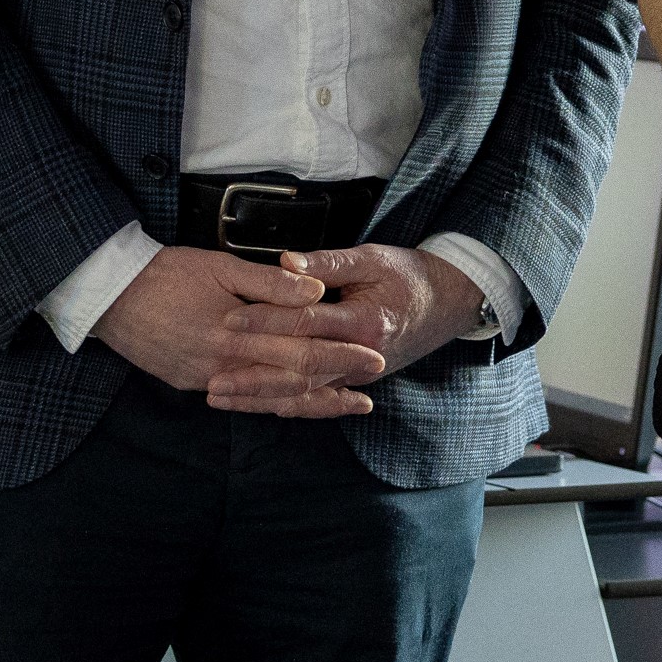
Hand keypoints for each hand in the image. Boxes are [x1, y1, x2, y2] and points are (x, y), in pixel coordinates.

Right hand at [91, 245, 384, 415]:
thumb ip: (269, 284)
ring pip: (269, 399)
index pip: (300, 349)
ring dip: (311, 403)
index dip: (340, 355)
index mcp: (236, 333)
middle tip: (373, 385)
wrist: (109, 297)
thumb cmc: (167, 273)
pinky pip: (243, 400)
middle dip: (336, 383)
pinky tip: (297, 404)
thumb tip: (315, 293)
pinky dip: (274, 404)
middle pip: (291, 380)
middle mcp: (224, 365)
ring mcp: (207, 379)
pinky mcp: (193, 382)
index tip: (373, 357)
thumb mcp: (220, 266)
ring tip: (347, 405)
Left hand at [206, 244, 486, 416]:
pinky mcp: (356, 380)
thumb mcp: (372, 257)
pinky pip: (316, 397)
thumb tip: (286, 262)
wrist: (449, 302)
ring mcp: (359, 374)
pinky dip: (284, 403)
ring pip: (303, 392)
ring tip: (220, 395)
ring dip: (260, 396)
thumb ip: (327, 262)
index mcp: (366, 322)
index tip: (231, 318)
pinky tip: (254, 405)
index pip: (306, 324)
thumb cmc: (409, 274)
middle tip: (213, 372)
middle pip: (298, 368)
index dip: (267, 321)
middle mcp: (362, 356)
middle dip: (253, 371)